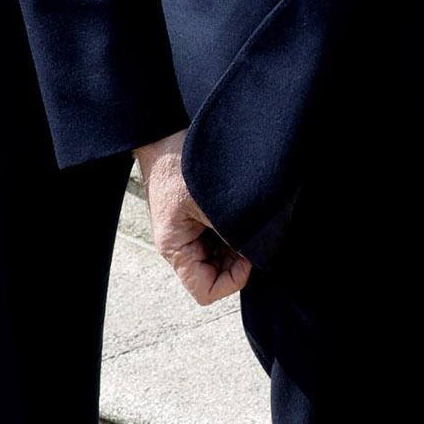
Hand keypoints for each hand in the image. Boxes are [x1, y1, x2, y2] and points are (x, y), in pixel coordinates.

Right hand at [136, 131, 250, 303]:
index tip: (249, 256)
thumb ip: (232, 231)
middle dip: (238, 263)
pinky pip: (220, 238)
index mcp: (175, 249)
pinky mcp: (198, 218)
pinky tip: (243, 213)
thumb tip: (256, 252)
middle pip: (215, 276)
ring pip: (220, 258)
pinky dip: (235, 232)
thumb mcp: (210, 202)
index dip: (232, 281)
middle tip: (253, 236)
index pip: (206, 291)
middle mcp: (181, 245)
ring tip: (249, 221)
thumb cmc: (181, 164)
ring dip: (238, 247)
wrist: (167, 132)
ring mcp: (190, 232)